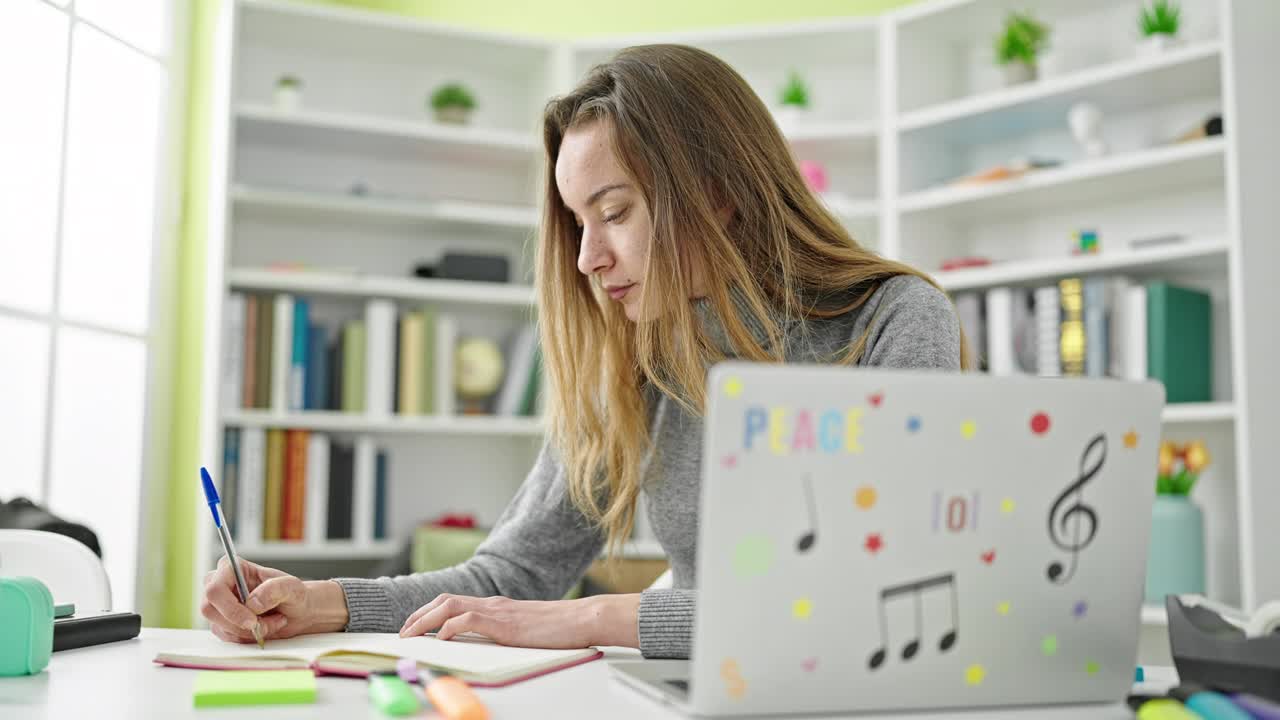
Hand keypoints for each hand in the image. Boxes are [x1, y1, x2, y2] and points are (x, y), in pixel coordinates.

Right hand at [201, 558, 348, 643]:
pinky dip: (248, 637)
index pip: (215, 589)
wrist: (298, 612)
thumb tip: (252, 603)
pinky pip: (227, 637)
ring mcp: (218, 605)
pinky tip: (265, 627)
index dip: (230, 607)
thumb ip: (274, 589)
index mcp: (232, 568)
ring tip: (272, 622)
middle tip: (263, 624)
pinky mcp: (221, 623)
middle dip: (238, 623)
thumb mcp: (292, 587)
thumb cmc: (293, 594)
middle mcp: (219, 584)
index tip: (252, 620)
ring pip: (219, 626)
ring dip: (248, 631)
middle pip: (209, 609)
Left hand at [399, 593, 640, 648]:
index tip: (413, 624)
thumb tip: (483, 643)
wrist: (582, 619)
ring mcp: (498, 610)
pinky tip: (442, 636)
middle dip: (418, 615)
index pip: (453, 601)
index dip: (428, 612)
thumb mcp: (523, 629)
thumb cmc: (559, 627)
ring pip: (450, 606)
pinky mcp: (505, 622)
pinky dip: (451, 626)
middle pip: (444, 600)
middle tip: (402, 631)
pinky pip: (470, 619)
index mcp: (495, 605)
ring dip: (425, 620)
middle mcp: (492, 603)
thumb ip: (502, 631)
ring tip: (410, 634)